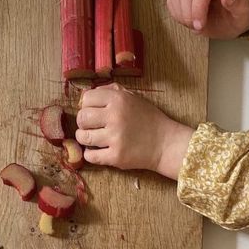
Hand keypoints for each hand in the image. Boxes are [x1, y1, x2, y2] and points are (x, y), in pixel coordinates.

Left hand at [76, 83, 193, 179]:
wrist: (165, 143)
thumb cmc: (149, 119)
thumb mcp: (133, 98)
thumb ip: (111, 92)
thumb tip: (86, 96)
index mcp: (118, 99)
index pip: (87, 98)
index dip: (87, 105)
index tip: (93, 112)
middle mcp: (114, 116)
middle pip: (82, 117)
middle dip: (83, 122)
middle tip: (91, 127)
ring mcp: (114, 138)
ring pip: (83, 137)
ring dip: (84, 138)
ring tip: (92, 139)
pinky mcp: (116, 157)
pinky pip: (90, 156)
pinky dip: (90, 154)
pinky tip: (97, 151)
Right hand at [167, 0, 248, 38]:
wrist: (227, 18)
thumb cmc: (235, 15)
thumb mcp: (243, 13)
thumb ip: (239, 4)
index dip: (198, 7)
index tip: (199, 25)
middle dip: (189, 14)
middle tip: (199, 27)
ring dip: (184, 16)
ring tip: (197, 23)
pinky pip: (171, 2)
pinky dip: (178, 16)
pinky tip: (190, 20)